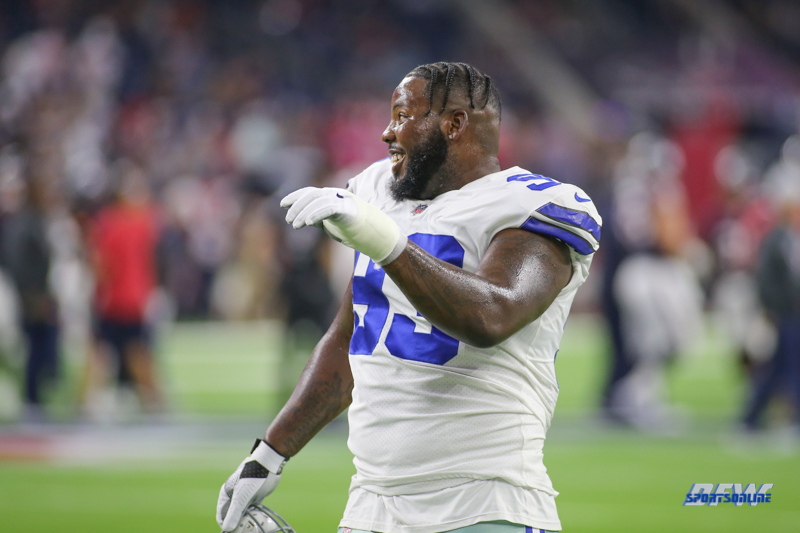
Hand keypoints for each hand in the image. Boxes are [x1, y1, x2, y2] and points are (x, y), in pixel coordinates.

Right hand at [216, 439, 286, 531]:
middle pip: (233, 515)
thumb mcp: (241, 497)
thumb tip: (227, 529)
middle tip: (245, 530)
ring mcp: (245, 496)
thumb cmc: (252, 477)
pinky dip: (255, 515)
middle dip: (237, 524)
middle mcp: (234, 496)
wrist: (268, 464)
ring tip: (252, 527)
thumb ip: (234, 513)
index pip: (222, 515)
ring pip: (244, 513)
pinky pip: (253, 509)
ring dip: (247, 520)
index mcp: (226, 494)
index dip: (226, 525)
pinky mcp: (255, 496)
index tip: (234, 531)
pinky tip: (259, 520)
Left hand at [281, 187, 406, 264]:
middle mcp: (335, 194)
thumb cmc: (351, 228)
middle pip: (312, 195)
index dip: (295, 196)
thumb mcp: (329, 223)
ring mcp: (342, 200)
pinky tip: (308, 223)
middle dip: (298, 206)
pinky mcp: (347, 209)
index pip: (309, 192)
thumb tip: (299, 219)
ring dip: (304, 213)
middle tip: (289, 220)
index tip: (282, 204)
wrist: (374, 233)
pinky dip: (316, 214)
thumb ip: (316, 218)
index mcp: (330, 196)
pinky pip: (328, 208)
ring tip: (295, 225)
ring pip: (318, 201)